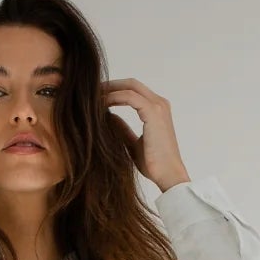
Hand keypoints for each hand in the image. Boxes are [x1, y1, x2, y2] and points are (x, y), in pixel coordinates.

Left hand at [103, 77, 190, 192]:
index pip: (134, 91)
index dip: (115, 90)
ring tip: (92, 96)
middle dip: (110, 85)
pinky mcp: (153, 112)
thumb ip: (122, 129)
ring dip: (110, 89)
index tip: (97, 97)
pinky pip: (129, 97)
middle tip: (91, 91)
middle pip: (131, 84)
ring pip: (130, 86)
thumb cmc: (154, 165)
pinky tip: (100, 104)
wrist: (168, 176)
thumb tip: (108, 117)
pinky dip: (113, 97)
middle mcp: (159, 104)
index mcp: (157, 110)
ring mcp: (158, 106)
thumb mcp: (133, 144)